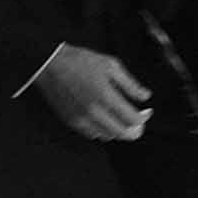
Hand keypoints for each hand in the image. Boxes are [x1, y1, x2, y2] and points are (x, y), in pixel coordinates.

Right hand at [32, 43, 152, 140]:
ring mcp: (82, 119)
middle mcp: (94, 112)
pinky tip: (105, 120)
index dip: (144, 118)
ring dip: (119, 130)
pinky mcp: (72, 122)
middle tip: (139, 122)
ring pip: (108, 136)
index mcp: (106, 96)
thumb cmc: (80, 61)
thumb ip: (130, 84)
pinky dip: (103, 130)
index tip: (147, 112)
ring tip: (122, 120)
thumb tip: (145, 96)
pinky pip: (93, 134)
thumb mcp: (110, 65)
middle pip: (123, 133)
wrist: (50, 65)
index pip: (132, 118)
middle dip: (135, 130)